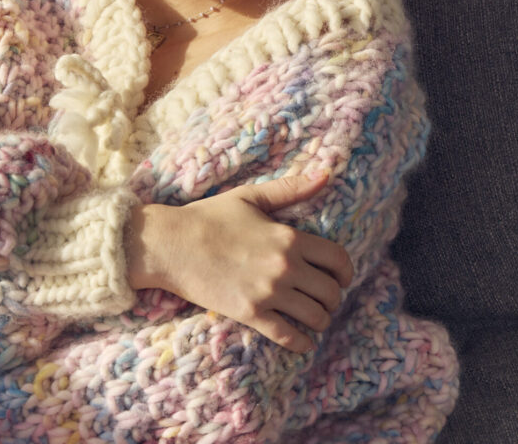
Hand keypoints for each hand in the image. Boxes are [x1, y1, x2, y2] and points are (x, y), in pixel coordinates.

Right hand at [126, 173, 352, 351]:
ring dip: (320, 319)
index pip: (338, 260)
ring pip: (315, 317)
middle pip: (330, 292)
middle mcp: (284, 267)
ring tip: (313, 316)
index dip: (346, 271)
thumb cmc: (210, 216)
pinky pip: (288, 337)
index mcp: (289, 237)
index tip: (342, 277)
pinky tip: (302, 341)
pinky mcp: (250, 315)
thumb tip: (325, 175)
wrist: (172, 244)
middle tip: (324, 297)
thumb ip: (290, 189)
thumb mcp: (251, 196)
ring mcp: (268, 294)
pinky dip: (301, 343)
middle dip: (333, 297)